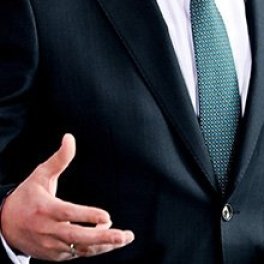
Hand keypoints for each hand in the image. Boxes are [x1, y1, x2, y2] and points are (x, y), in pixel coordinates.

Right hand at [0, 134, 134, 259]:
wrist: (3, 225)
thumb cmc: (27, 197)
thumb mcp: (39, 176)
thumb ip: (58, 159)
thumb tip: (70, 137)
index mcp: (45, 209)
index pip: (67, 214)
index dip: (87, 216)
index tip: (107, 216)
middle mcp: (47, 230)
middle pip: (77, 237)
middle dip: (103, 238)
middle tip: (124, 235)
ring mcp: (50, 245)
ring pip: (79, 249)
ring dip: (103, 246)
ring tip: (124, 239)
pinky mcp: (53, 255)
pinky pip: (76, 254)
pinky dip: (93, 250)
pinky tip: (110, 243)